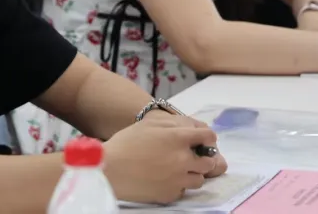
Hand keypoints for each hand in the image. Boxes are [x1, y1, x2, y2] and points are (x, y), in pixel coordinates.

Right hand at [102, 116, 223, 203]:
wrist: (109, 169)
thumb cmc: (128, 142)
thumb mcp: (152, 123)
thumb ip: (177, 123)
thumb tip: (194, 128)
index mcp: (179, 138)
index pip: (209, 136)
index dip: (207, 137)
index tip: (202, 140)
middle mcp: (183, 159)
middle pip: (208, 162)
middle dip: (203, 158)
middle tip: (191, 157)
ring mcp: (178, 180)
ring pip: (199, 179)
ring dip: (193, 173)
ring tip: (178, 170)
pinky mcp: (170, 195)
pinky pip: (183, 191)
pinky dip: (179, 186)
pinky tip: (166, 179)